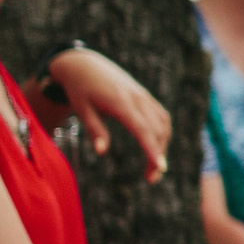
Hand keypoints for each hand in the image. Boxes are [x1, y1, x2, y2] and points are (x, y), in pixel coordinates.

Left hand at [43, 49, 170, 181]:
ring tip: (154, 167)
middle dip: (158, 155)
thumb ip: (94, 130)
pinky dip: (163, 133)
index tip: (160, 167)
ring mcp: (143, 95)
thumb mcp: (81, 109)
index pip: (142, 129)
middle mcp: (137, 98)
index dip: (152, 149)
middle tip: (151, 179)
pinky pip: (161, 116)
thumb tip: (102, 152)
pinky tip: (157, 146)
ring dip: (162, 146)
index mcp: (120, 102)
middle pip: (156, 130)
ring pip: (163, 124)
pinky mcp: (145, 96)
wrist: (85, 63)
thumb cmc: (80, 89)